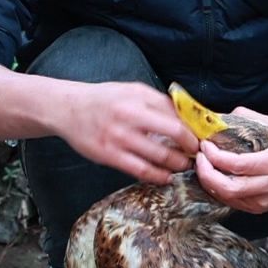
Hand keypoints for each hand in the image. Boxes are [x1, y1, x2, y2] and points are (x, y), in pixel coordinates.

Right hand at [56, 81, 199, 184]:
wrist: (67, 108)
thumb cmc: (103, 99)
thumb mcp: (131, 90)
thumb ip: (156, 102)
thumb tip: (185, 116)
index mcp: (139, 96)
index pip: (177, 113)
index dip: (193, 127)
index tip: (200, 136)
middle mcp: (130, 115)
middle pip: (174, 133)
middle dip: (191, 147)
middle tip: (197, 153)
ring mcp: (119, 137)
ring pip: (160, 155)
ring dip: (178, 164)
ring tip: (183, 166)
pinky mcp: (109, 155)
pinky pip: (141, 170)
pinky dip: (158, 176)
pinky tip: (165, 177)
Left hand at [194, 106, 267, 213]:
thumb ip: (247, 119)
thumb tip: (219, 116)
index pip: (237, 165)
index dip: (215, 157)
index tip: (205, 145)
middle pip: (229, 188)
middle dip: (206, 173)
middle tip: (198, 158)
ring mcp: (265, 200)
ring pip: (228, 198)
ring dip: (209, 182)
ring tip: (203, 166)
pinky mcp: (260, 209)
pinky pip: (232, 203)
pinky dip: (218, 191)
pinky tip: (213, 177)